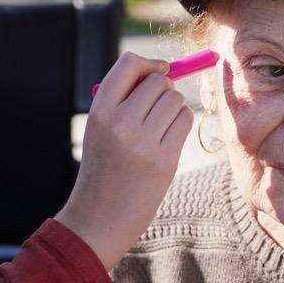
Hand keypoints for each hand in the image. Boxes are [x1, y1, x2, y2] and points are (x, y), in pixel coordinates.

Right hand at [55, 52, 190, 270]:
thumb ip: (123, 100)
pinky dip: (180, 125)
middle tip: (156, 108)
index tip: (157, 72)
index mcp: (99, 111)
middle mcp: (120, 123)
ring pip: (175, 100)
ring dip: (173, 108)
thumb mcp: (99, 130)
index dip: (148, 64)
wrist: (99, 218)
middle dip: (163, 89)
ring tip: (158, 128)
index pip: (129, 64)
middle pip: (158, 81)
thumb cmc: (103, 169)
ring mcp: (143, 142)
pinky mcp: (164, 160)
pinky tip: (166, 141)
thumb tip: (162, 71)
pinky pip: (185, 121)